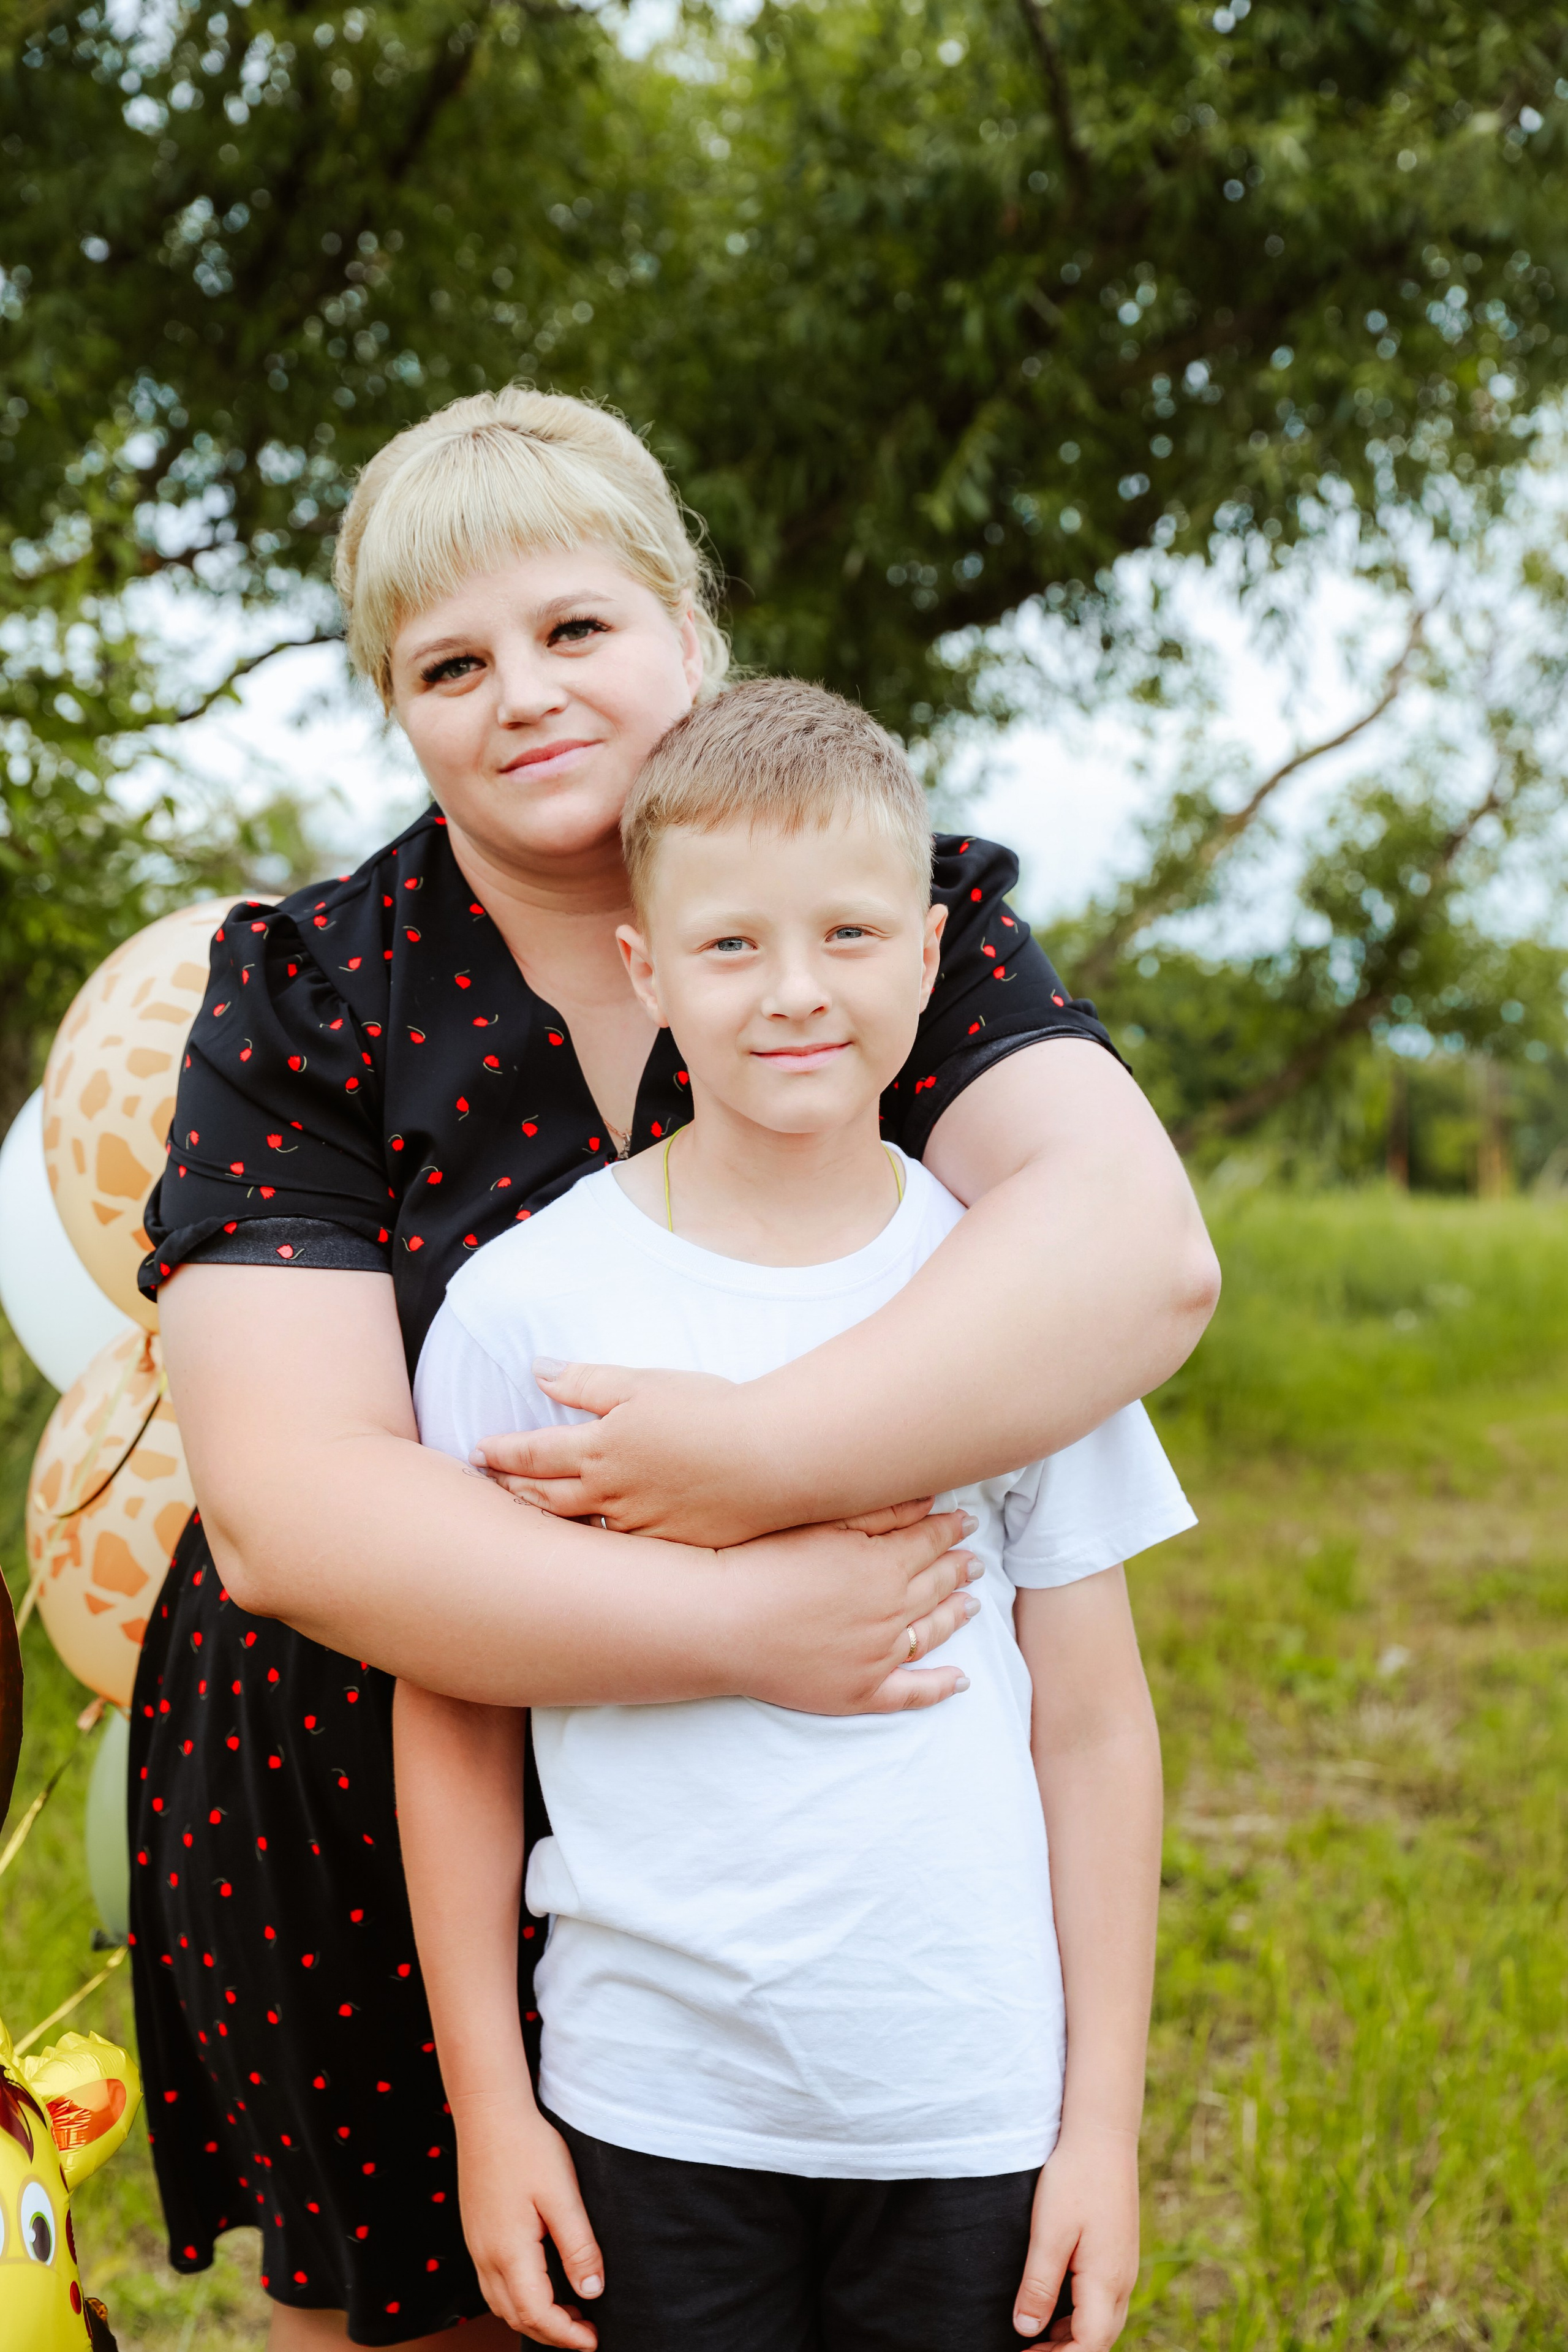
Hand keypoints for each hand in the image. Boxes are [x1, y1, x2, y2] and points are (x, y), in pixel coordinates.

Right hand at [452, 2095, 603, 2347]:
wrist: (488, 2113)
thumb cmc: (527, 2147)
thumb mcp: (562, 2195)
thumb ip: (579, 2247)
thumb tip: (592, 2293)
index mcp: (509, 2251)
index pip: (536, 2314)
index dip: (566, 2335)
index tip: (593, 2341)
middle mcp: (486, 2256)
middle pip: (517, 2317)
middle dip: (552, 2333)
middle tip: (587, 2332)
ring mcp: (477, 2246)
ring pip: (502, 2304)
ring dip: (534, 2318)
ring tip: (570, 2311)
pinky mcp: (476, 2233)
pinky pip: (494, 2284)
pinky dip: (519, 2298)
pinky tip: (542, 2283)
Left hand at [473, 1361, 786, 1543]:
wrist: (772, 1458)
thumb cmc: (710, 1411)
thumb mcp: (642, 1383)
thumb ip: (586, 1381)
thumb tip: (538, 1370)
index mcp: (599, 1451)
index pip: (533, 1453)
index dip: (502, 1452)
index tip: (478, 1451)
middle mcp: (609, 1497)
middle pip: (544, 1499)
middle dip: (511, 1491)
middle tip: (487, 1487)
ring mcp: (638, 1529)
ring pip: (576, 1531)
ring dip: (545, 1523)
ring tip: (525, 1519)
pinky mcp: (669, 1548)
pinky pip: (618, 1551)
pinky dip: (592, 1548)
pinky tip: (587, 1549)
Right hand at [718, 1498, 980, 1713]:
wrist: (719, 1622)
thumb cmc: (762, 1562)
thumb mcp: (824, 1524)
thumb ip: (882, 1513)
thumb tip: (932, 1502)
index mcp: (883, 1566)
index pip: (929, 1542)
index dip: (950, 1530)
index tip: (966, 1522)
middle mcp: (890, 1612)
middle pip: (934, 1586)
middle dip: (957, 1569)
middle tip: (975, 1561)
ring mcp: (877, 1657)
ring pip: (930, 1633)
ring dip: (955, 1616)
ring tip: (973, 1603)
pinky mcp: (858, 1692)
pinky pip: (910, 1693)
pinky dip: (939, 1687)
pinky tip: (961, 1680)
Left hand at [1013, 2124, 1139, 2348]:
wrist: (1103, 2137)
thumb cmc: (1074, 2179)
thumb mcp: (1049, 2232)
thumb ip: (1039, 2284)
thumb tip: (1026, 2330)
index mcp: (1107, 2282)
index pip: (1089, 2347)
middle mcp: (1122, 2282)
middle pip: (1098, 2341)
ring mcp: (1123, 2268)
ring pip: (1102, 2323)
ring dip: (1071, 2339)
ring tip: (1034, 2342)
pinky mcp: (1117, 2255)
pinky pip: (1103, 2303)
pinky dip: (1079, 2318)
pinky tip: (1053, 2311)